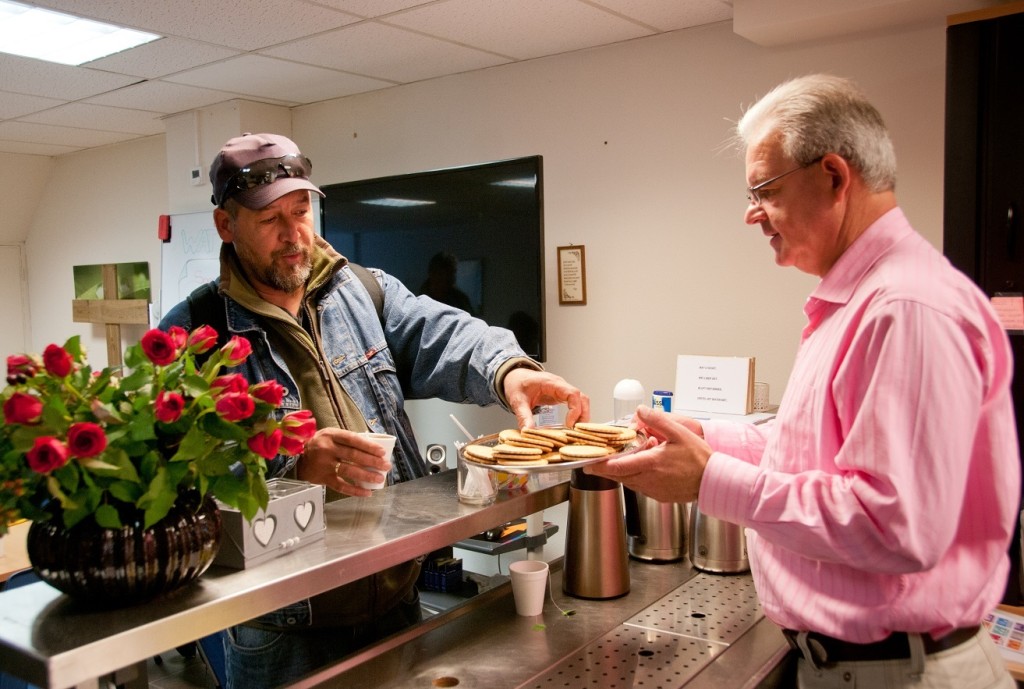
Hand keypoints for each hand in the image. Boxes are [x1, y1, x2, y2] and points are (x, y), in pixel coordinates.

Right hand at [295, 427, 392, 496]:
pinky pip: (341, 486)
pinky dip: (355, 490)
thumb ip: (347, 439)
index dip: (369, 446)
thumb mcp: (330, 434)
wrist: (296, 457)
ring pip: (349, 471)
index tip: (382, 452)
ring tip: (380, 479)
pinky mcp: (323, 478)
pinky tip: (367, 493)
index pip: (353, 440)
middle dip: (373, 462)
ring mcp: (324, 464)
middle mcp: (327, 449)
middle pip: (354, 456)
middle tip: (386, 466)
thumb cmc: (320, 444)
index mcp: (331, 435)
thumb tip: (373, 446)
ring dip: (366, 476)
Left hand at [503, 367, 589, 428]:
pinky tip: (572, 425)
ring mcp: (561, 390)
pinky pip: (575, 403)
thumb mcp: (517, 401)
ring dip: (582, 414)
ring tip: (576, 430)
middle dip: (583, 414)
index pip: (572, 393)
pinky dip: (577, 414)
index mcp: (551, 383)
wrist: (515, 376)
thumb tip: (528, 431)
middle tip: (576, 430)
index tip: (569, 424)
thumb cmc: (517, 383)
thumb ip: (523, 416)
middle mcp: (560, 385)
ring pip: (581, 400)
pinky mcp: (560, 396)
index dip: (575, 409)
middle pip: (582, 398)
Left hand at [584, 405, 709, 502]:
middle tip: (600, 460)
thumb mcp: (679, 433)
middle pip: (620, 476)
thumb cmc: (699, 459)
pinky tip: (643, 468)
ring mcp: (654, 490)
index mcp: (651, 464)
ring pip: (629, 482)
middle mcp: (649, 480)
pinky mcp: (659, 496)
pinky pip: (640, 487)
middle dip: (609, 468)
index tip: (589, 464)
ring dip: (623, 472)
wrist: (714, 481)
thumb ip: (658, 420)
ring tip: (626, 460)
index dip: (601, 466)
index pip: (618, 467)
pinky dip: (636, 478)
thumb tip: (641, 410)